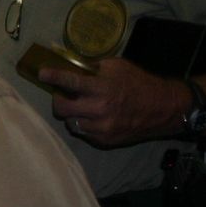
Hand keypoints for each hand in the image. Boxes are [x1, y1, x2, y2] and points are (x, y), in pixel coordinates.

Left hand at [43, 55, 186, 146]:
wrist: (163, 108)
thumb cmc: (139, 83)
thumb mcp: (118, 66)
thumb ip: (93, 67)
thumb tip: (71, 66)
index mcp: (102, 88)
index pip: (69, 82)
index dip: (53, 76)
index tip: (41, 73)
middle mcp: (99, 110)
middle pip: (61, 108)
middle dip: (58, 100)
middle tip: (63, 95)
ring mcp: (101, 128)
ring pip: (70, 122)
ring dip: (72, 113)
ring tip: (81, 107)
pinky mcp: (105, 140)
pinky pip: (83, 133)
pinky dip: (84, 124)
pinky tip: (93, 117)